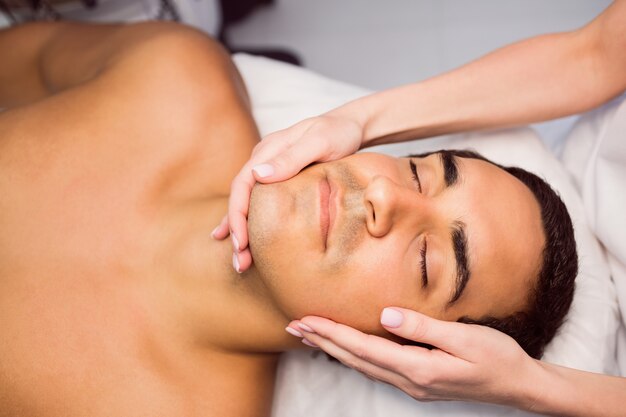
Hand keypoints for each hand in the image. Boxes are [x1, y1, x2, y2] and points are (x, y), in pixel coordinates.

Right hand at [212, 114, 363, 271]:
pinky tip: (238, 238)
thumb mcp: (319, 142)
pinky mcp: (278, 177)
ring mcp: (268, 168)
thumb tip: (258, 175)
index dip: (238, 216)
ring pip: (246, 202)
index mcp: (267, 150)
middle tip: (240, 262)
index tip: (241, 242)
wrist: (350, 125)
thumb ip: (290, 158)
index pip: (242, 186)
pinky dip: (246, 220)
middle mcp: (262, 159)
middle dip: (236, 231)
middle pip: (239, 198)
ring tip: (240, 261)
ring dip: (240, 231)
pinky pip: (257, 201)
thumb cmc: (338, 132)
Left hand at [287, 308, 539, 407]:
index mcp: (417, 368)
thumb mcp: (463, 337)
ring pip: (363, 365)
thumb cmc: (495, 357)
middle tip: (294, 327)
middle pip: (356, 358)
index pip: (363, 347)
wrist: (518, 384)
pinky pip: (377, 368)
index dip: (332, 333)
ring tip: (311, 336)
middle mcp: (409, 381)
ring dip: (335, 349)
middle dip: (323, 342)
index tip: (306, 320)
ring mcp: (413, 385)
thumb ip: (422, 327)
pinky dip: (355, 356)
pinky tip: (347, 349)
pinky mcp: (419, 382)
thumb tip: (385, 315)